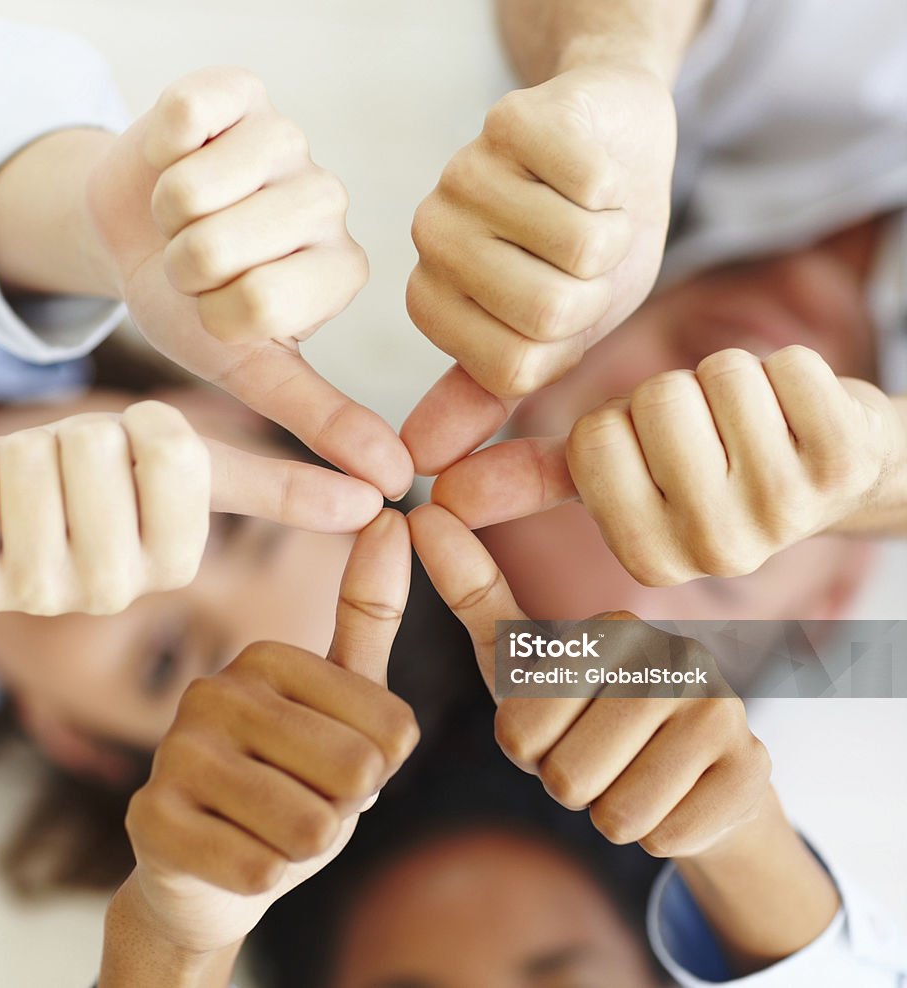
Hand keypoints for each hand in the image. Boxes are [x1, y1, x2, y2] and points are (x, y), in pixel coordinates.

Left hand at [0, 400, 382, 615]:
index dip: (143, 427)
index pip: (170, 451)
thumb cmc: (104, 480)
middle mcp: (116, 591)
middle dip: (78, 435)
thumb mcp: (195, 468)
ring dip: (24, 450)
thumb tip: (382, 494)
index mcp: (176, 559)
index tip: (135, 455)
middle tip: (74, 469)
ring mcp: (41, 598)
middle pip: (95, 450)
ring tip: (35, 485)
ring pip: (32, 463)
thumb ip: (282, 486)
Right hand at [86, 67, 412, 498]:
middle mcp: (328, 202)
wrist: (131, 233)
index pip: (255, 305)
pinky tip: (177, 160)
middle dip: (180, 266)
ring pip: (193, 189)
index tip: (216, 308)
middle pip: (218, 247)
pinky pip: (185, 118)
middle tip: (195, 261)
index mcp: (339, 274)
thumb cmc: (191, 309)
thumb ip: (322, 421)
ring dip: (162, 214)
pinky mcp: (242, 88)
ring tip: (183, 216)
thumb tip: (396, 481)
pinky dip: (157, 149)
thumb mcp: (252, 373)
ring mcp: (288, 140)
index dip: (208, 314)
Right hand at [121, 510, 417, 953]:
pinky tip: (231, 859)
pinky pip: (260, 871)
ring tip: (269, 829)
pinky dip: (263, 879)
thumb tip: (393, 514)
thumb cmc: (290, 780)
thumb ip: (370, 614)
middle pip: (356, 773)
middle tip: (301, 800)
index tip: (334, 764)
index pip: (394, 730)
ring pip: (311, 826)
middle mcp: (214, 690)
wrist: (203, 875)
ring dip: (307, 847)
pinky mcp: (148, 820)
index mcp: (268, 658)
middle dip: (345, 809)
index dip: (381, 771)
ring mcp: (173, 752)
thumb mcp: (343, 702)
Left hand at [402, 63, 676, 473]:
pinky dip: (617, 184)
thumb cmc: (585, 257)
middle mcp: (433, 236)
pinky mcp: (510, 116)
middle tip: (587, 256)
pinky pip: (590, 181)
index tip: (567, 304)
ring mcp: (463, 172)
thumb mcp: (546, 343)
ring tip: (592, 212)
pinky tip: (594, 169)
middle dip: (595, 289)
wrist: (617, 147)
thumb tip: (419, 463)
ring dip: (612, 233)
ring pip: (576, 246)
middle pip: (544, 309)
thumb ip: (485, 397)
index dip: (565, 343)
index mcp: (435, 300)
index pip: (509, 365)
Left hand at [409, 504, 771, 857]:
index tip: (559, 725)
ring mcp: (722, 710)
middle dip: (569, 784)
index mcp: (614, 629)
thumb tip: (420, 514)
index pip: (521, 731)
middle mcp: (675, 656)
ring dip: (611, 811)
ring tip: (634, 773)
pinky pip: (664, 836)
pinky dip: (657, 833)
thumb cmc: (589, 711)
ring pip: (616, 813)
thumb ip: (473, 593)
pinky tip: (676, 796)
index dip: (528, 750)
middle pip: (567, 776)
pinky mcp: (752, 769)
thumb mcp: (525, 660)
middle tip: (599, 755)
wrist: (692, 772)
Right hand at [432, 345, 906, 583]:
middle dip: (676, 395)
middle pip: (656, 402)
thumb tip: (435, 492)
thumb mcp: (610, 473)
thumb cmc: (706, 464)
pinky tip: (798, 414)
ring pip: (719, 379)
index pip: (595, 438)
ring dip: (730, 379)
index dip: (621, 422)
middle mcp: (715, 551)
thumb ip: (524, 479)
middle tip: (709, 434)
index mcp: (648, 556)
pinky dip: (788, 368)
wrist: (830, 470)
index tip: (655, 453)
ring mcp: (787, 512)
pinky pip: (789, 367)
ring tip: (749, 424)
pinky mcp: (845, 464)